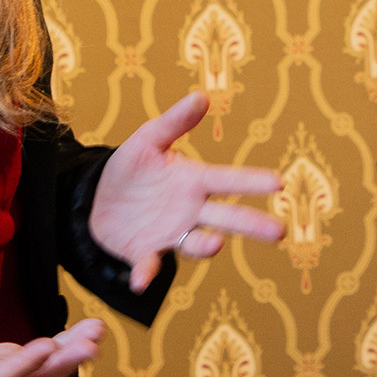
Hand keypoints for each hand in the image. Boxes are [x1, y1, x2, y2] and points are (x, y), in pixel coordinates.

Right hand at [0, 316, 104, 376]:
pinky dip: (63, 349)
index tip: (48, 346)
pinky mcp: (1, 365)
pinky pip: (39, 363)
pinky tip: (84, 334)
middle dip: (64, 363)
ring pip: (42, 374)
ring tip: (98, 331)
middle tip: (93, 342)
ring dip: (71, 355)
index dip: (25, 365)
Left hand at [90, 91, 284, 291]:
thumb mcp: (148, 139)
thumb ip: (174, 122)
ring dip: (205, 246)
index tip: (278, 183)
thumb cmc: (131, 167)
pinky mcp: (144, 253)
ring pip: (195, 243)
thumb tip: (202, 96)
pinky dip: (146, 272)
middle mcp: (190, 211)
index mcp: (194, 181)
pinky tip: (142, 280)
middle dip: (252, 225)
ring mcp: (170, 234)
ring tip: (215, 246)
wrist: (97, 197)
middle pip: (227, 218)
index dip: (252, 182)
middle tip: (280, 232)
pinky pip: (149, 264)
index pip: (229, 180)